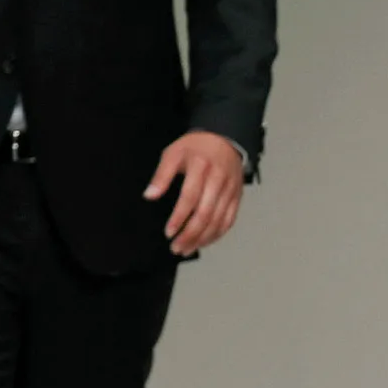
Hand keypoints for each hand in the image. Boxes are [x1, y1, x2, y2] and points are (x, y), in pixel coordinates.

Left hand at [144, 131, 245, 256]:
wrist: (225, 139)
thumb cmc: (197, 148)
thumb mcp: (173, 153)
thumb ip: (161, 175)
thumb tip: (150, 195)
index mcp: (201, 167)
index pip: (190, 197)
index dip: (179, 217)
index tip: (169, 232)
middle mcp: (218, 179)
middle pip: (206, 213)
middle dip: (190, 234)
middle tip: (176, 247)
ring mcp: (230, 190)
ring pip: (218, 220)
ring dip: (202, 238)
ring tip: (187, 248)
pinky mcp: (237, 197)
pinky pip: (229, 220)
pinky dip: (217, 234)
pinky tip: (205, 242)